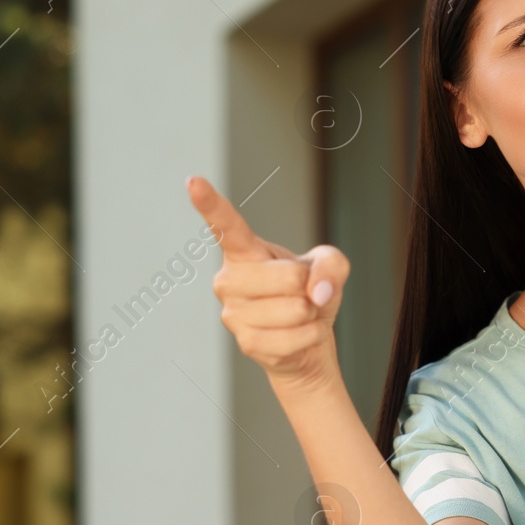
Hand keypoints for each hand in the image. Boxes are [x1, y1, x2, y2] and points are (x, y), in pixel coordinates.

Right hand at [186, 175, 350, 391]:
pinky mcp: (246, 343)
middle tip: (302, 291)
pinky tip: (301, 334)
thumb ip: (332, 264)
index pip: (226, 226)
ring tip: (299, 314)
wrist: (306, 340)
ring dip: (312, 314)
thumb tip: (317, 291)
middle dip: (309, 286)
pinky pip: (297, 337)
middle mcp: (228, 279)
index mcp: (243, 251)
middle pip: (289, 278)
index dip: (210, 204)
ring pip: (296, 309)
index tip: (193, 181)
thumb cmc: (309, 292)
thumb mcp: (329, 266)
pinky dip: (312, 335)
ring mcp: (233, 313)